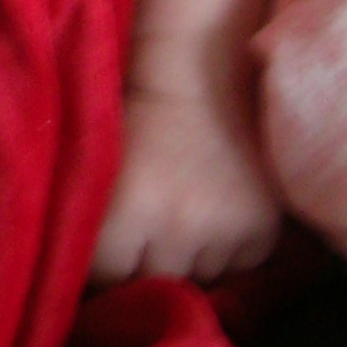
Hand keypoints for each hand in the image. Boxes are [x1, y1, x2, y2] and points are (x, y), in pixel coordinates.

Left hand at [91, 84, 280, 283]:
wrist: (202, 64)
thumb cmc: (136, 105)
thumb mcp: (96, 161)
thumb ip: (88, 219)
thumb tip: (82, 276)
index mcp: (126, 207)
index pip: (106, 276)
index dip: (104, 261)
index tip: (107, 243)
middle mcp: (178, 226)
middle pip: (154, 282)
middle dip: (146, 263)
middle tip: (147, 225)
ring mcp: (226, 230)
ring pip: (200, 278)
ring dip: (190, 257)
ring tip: (185, 211)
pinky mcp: (264, 228)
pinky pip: (241, 266)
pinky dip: (229, 249)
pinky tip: (218, 209)